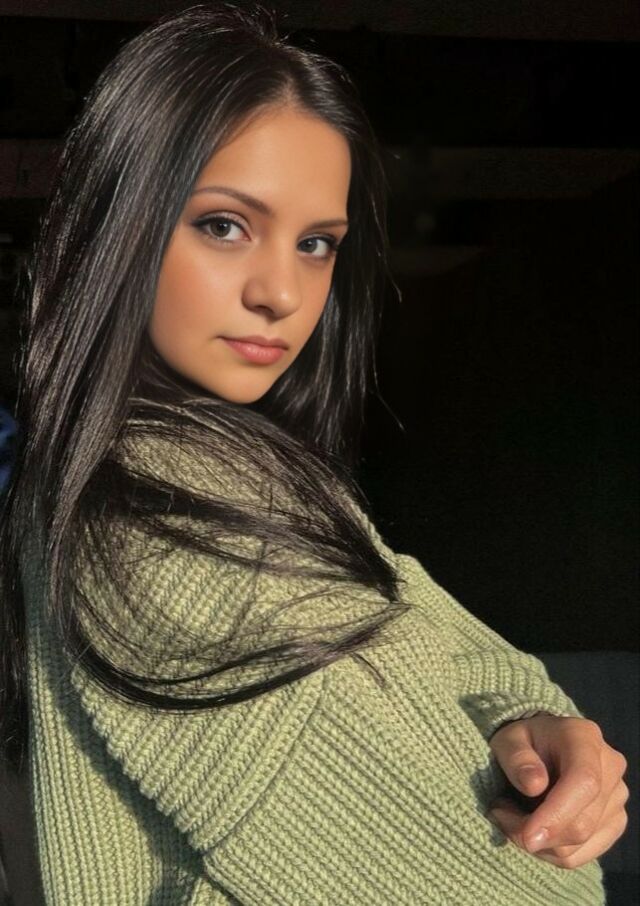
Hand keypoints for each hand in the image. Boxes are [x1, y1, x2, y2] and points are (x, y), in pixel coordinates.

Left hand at [488, 713, 628, 867]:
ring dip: (539, 843)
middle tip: (499, 814)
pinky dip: (551, 851)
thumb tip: (534, 785)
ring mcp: (617, 797)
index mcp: (585, 738)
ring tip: (512, 816)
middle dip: (535, 832)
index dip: (557, 815)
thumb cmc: (522, 741)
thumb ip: (517, 757)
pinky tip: (533, 828)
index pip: (584, 783)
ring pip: (580, 844)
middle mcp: (610, 767)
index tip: (527, 837)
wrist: (542, 745)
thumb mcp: (508, 739)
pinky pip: (582, 854)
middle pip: (581, 823)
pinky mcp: (614, 822)